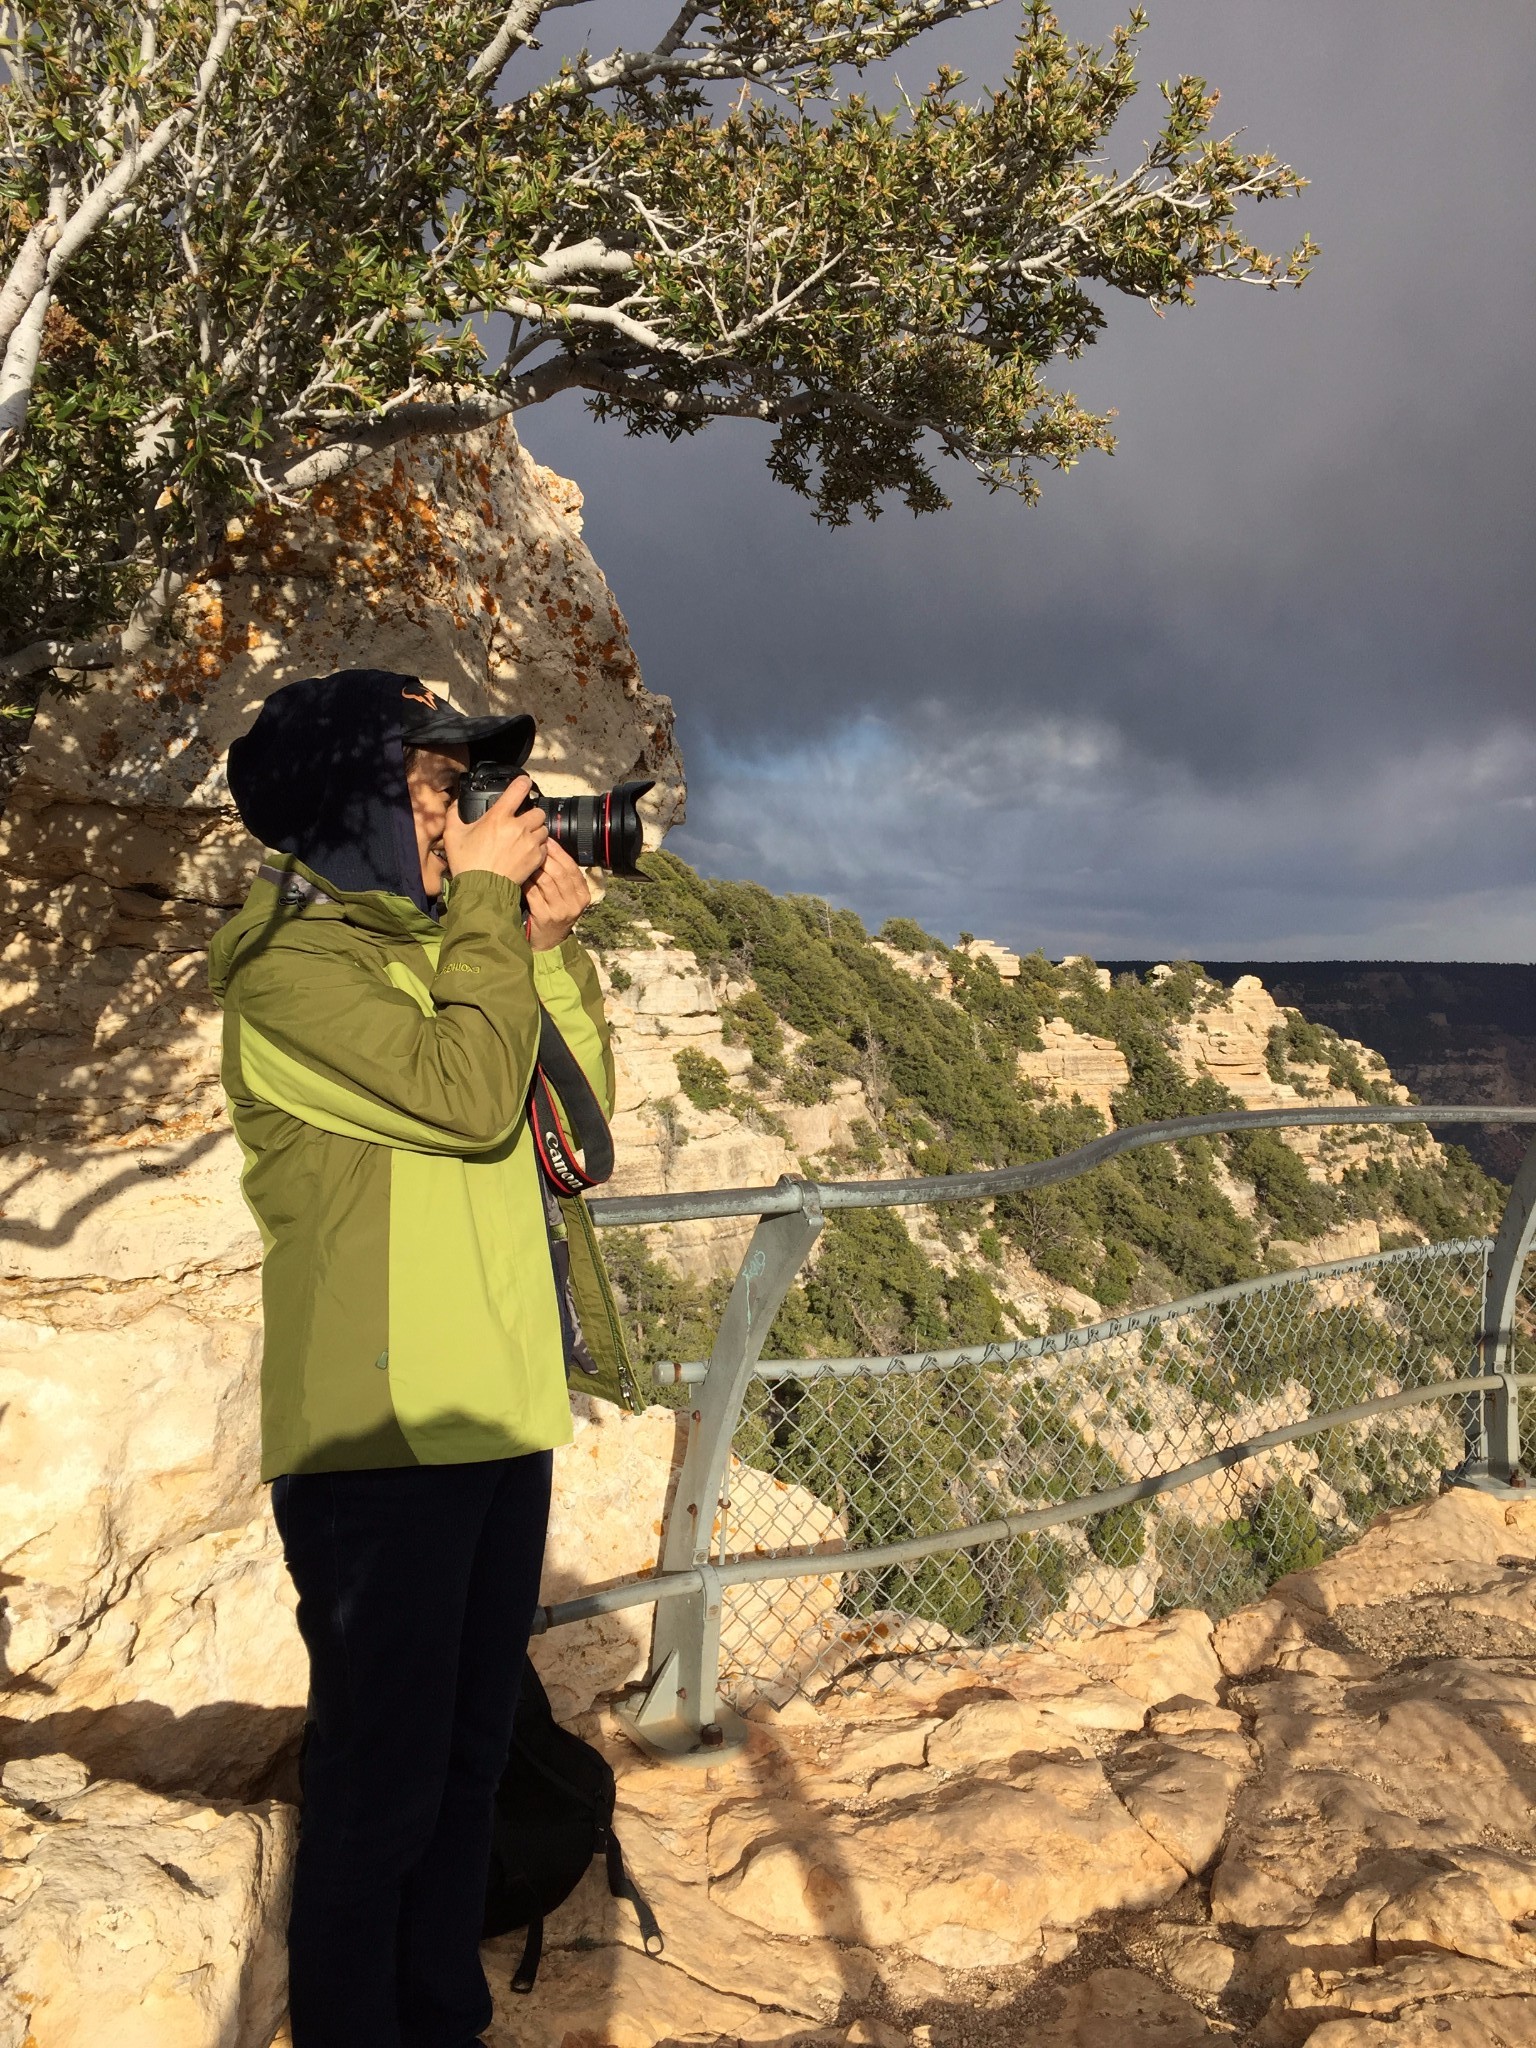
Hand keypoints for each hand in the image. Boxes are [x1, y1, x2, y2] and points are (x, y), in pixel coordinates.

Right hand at [441, 774, 548, 888]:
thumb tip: (459, 803)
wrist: (482, 891)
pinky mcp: (537, 858)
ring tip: (524, 838)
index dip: (523, 783)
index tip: (524, 783)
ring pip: (543, 828)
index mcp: (498, 817)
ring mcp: (530, 843)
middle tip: (521, 822)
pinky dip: (539, 847)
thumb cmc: (467, 864)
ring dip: (536, 830)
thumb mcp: (453, 835)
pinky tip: (526, 851)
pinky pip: (545, 846)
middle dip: (530, 814)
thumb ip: (455, 813)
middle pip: (537, 811)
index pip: (518, 789)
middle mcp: (518, 827)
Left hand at [524, 837, 590, 951]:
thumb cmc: (555, 913)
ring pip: (546, 881)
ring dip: (534, 867)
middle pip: (560, 873)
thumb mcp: (567, 897)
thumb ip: (563, 877)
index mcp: (583, 895)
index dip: (559, 852)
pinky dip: (526, 882)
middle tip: (532, 845)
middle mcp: (575, 903)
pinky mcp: (544, 917)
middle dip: (546, 856)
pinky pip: (534, 893)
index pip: (572, 868)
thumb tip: (548, 847)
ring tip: (524, 857)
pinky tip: (520, 874)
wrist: (549, 942)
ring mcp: (560, 911)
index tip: (547, 840)